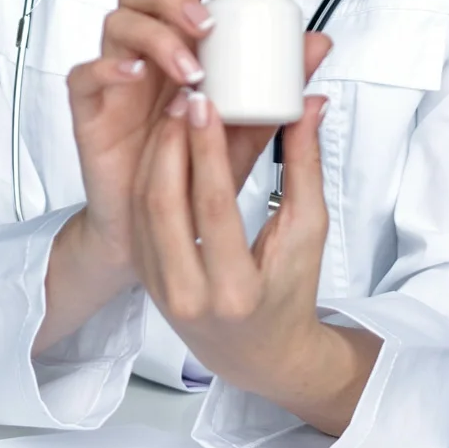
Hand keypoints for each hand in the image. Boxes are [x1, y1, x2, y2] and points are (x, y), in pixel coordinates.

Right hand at [60, 0, 331, 268]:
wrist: (155, 228)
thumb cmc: (195, 171)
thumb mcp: (247, 129)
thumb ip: (279, 88)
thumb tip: (318, 46)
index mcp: (180, 43)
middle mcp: (145, 51)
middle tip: (208, 25)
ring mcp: (114, 77)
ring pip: (117, 22)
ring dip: (156, 36)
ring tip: (190, 70)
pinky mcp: (90, 108)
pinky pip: (85, 72)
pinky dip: (109, 66)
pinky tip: (135, 75)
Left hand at [128, 88, 380, 436]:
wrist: (258, 352)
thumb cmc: (291, 292)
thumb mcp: (309, 232)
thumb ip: (305, 166)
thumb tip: (308, 104)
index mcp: (235, 290)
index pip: (213, 205)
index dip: (206, 149)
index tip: (206, 102)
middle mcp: (189, 295)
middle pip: (165, 201)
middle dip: (171, 141)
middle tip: (185, 95)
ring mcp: (160, 290)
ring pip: (143, 207)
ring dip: (154, 153)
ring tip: (174, 111)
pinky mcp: (144, 278)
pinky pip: (139, 219)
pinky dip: (147, 176)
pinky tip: (164, 144)